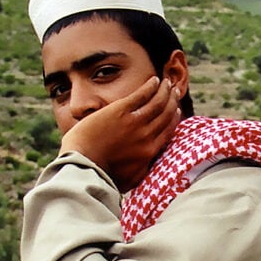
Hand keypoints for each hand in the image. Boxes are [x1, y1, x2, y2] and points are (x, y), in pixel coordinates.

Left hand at [59, 77, 180, 190]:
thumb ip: (143, 170)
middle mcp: (146, 136)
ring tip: (166, 83)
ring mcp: (134, 122)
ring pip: (157, 102)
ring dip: (164, 90)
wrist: (84, 165)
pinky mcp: (121, 111)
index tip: (176, 110)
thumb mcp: (130, 179)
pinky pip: (142, 94)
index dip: (174, 118)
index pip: (168, 131)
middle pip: (165, 114)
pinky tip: (153, 80)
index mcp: (150, 152)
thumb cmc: (102, 176)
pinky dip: (150, 87)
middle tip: (174, 92)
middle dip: (172, 101)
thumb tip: (150, 164)